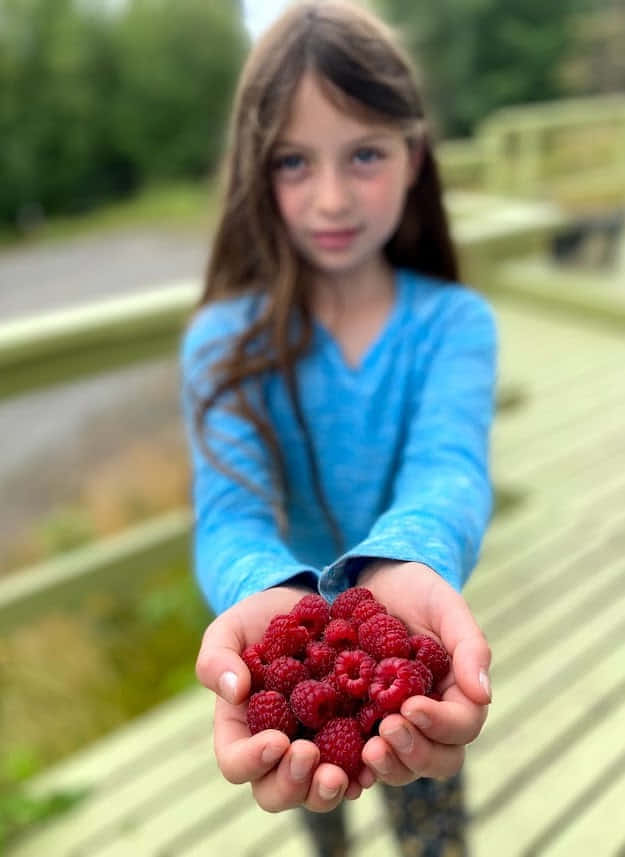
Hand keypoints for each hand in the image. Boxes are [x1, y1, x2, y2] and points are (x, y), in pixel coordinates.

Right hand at [195, 585, 363, 812]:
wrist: (308, 607)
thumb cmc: (260, 621)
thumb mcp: (231, 629)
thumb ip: (217, 658)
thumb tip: (234, 691)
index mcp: (241, 729)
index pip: (236, 763)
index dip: (253, 760)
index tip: (277, 740)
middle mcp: (276, 750)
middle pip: (275, 792)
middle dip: (291, 783)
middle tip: (310, 755)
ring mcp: (314, 748)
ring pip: (314, 793)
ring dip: (326, 791)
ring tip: (342, 775)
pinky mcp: (348, 740)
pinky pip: (355, 771)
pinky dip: (363, 774)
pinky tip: (371, 765)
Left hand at [355, 561, 490, 788]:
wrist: (376, 582)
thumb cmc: (418, 591)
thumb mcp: (445, 607)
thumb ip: (470, 646)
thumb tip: (485, 696)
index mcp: (458, 693)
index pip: (462, 725)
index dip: (440, 724)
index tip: (410, 707)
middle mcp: (433, 717)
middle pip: (438, 760)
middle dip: (415, 752)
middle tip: (386, 731)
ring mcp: (399, 724)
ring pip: (405, 766)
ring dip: (390, 765)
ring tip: (368, 749)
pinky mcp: (364, 724)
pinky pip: (367, 757)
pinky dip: (359, 765)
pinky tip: (342, 757)